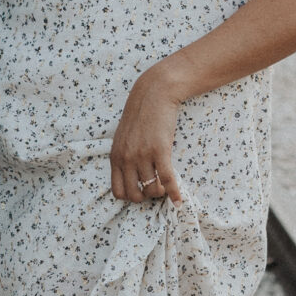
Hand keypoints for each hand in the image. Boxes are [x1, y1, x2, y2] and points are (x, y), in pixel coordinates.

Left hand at [110, 65, 184, 203]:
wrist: (154, 94)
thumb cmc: (141, 114)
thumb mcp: (123, 136)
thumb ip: (124, 155)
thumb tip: (131, 175)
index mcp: (115, 156)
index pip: (118, 191)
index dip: (130, 197)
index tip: (140, 192)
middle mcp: (126, 158)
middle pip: (134, 194)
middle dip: (146, 197)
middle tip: (155, 190)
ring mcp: (142, 155)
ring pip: (152, 189)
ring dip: (161, 192)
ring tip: (166, 187)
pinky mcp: (160, 151)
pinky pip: (167, 180)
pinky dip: (174, 193)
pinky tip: (179, 201)